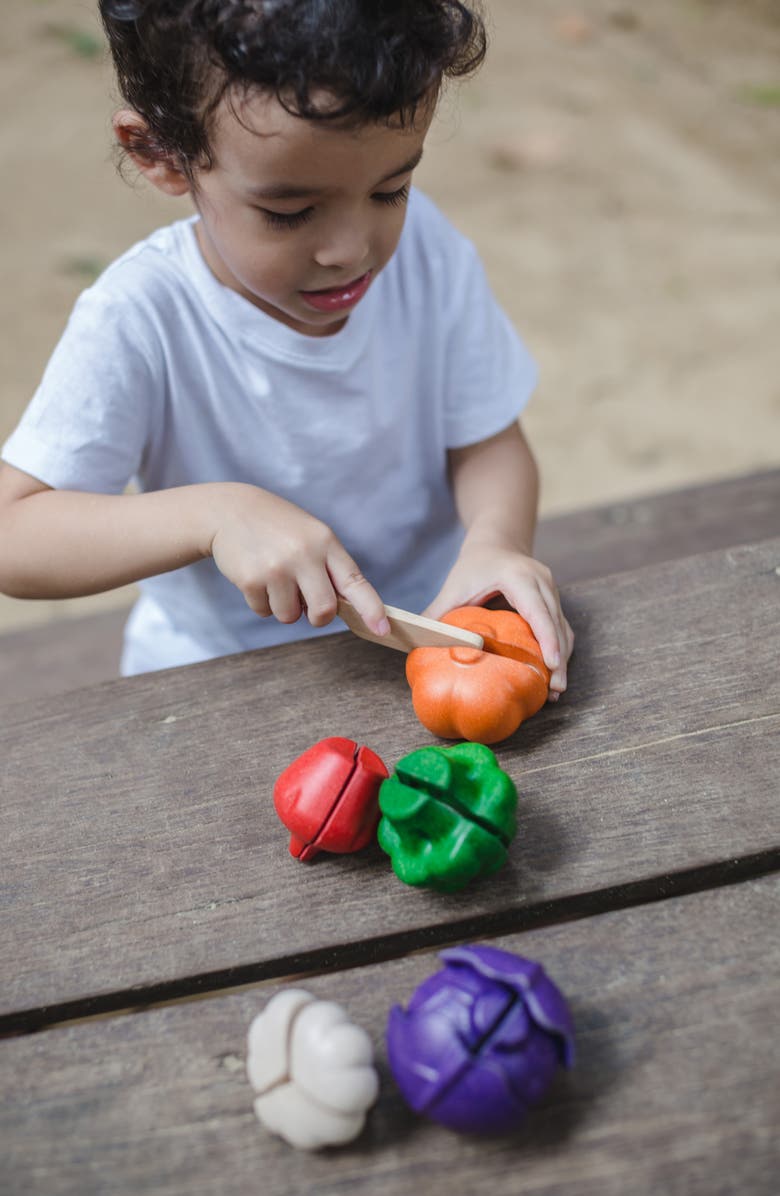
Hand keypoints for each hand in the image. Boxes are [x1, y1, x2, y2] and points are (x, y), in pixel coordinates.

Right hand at [206, 483, 388, 635]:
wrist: (231, 511)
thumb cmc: (280, 529)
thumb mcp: (311, 536)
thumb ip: (328, 569)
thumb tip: (337, 612)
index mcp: (325, 542)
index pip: (354, 581)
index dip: (371, 608)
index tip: (382, 629)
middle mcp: (304, 554)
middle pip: (324, 611)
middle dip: (318, 617)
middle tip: (307, 604)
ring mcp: (277, 568)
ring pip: (290, 616)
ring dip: (284, 607)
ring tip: (275, 578)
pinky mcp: (251, 579)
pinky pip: (265, 611)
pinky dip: (262, 602)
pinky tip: (256, 576)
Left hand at [423, 540, 573, 699]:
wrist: (496, 543)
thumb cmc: (474, 565)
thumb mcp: (454, 586)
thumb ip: (437, 613)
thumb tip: (414, 643)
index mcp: (518, 577)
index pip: (537, 610)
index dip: (546, 638)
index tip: (550, 665)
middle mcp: (541, 582)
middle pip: (555, 624)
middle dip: (558, 659)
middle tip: (555, 690)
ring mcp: (552, 591)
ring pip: (564, 629)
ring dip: (562, 659)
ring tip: (555, 689)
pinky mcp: (554, 601)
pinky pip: (561, 628)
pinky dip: (558, 650)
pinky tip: (552, 673)